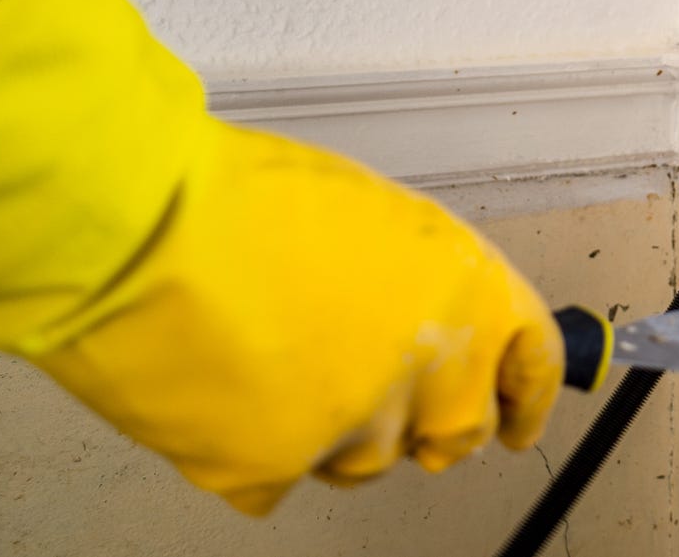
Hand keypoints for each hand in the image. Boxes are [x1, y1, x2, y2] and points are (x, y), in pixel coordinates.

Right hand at [0, 0, 562, 514]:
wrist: (144, 227)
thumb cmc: (248, 199)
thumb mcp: (379, 219)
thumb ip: (426, 285)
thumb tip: (435, 325)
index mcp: (469, 290)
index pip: (535, 363)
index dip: (527, 393)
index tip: (518, 416)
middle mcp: (431, 367)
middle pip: (456, 430)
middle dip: (427, 417)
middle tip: (376, 385)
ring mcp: (355, 427)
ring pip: (366, 457)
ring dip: (336, 426)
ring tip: (277, 356)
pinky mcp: (275, 471)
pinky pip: (282, 480)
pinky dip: (258, 449)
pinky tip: (230, 391)